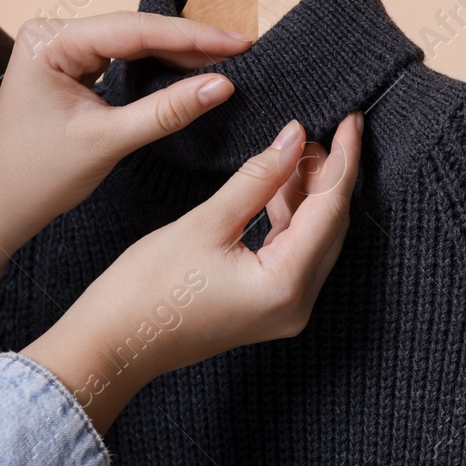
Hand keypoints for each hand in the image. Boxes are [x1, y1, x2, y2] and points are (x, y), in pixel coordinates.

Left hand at [0, 12, 252, 329]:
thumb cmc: (37, 175)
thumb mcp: (108, 140)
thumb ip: (167, 110)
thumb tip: (221, 85)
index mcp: (50, 41)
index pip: (134, 30)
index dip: (192, 37)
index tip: (239, 42)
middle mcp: (53, 34)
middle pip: (135, 30)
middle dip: (189, 41)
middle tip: (242, 48)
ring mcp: (61, 49)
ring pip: (133, 42)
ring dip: (178, 52)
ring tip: (227, 56)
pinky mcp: (70, 66)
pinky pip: (123, 58)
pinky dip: (158, 65)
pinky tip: (192, 67)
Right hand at [22, 114, 362, 432]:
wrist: (115, 343)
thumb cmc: (148, 289)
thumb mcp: (205, 222)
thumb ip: (257, 178)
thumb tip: (294, 138)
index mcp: (285, 284)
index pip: (331, 210)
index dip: (343, 161)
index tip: (351, 121)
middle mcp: (296, 304)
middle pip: (331, 227)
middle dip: (328, 177)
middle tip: (319, 131)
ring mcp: (286, 310)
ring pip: (316, 240)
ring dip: (309, 196)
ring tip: (295, 152)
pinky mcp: (270, 308)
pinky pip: (295, 255)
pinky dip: (292, 220)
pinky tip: (279, 188)